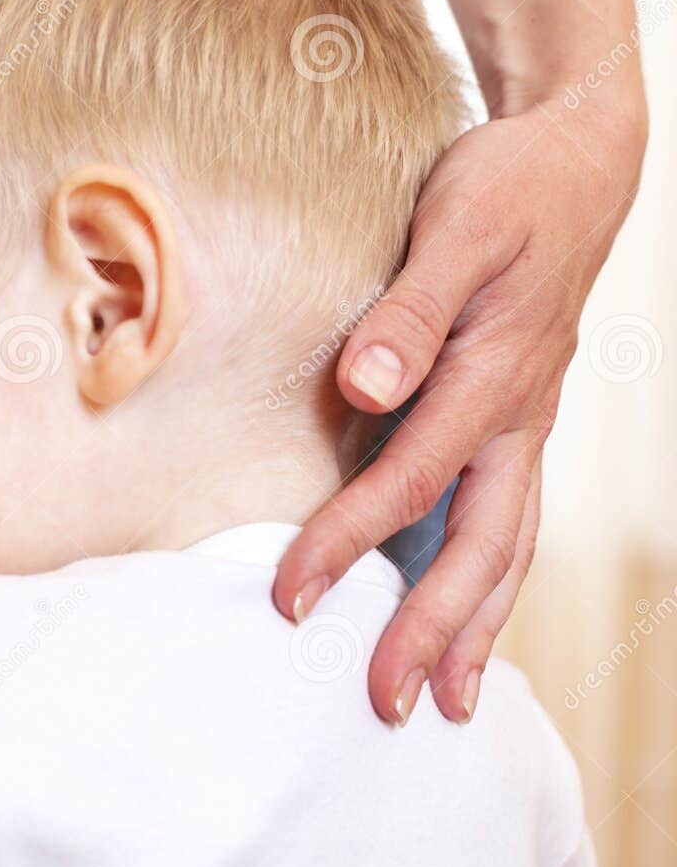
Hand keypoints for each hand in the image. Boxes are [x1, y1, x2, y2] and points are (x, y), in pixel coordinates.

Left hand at [274, 92, 646, 724]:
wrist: (577, 160)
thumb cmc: (506, 191)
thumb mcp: (455, 231)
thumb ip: (407, 314)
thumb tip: (363, 389)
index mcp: (495, 379)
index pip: (409, 485)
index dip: (345, 544)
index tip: (289, 599)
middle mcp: (518, 419)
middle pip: (479, 548)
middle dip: (431, 632)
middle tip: (385, 706)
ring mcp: (525, 427)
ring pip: (508, 548)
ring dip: (476, 628)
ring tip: (446, 702)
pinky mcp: (517, 422)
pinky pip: (508, 520)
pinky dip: (488, 581)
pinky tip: (462, 621)